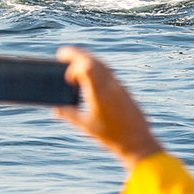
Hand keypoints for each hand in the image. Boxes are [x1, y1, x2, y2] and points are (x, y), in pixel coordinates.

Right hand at [52, 47, 162, 168]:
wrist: (137, 140)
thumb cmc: (111, 135)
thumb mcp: (86, 126)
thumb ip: (70, 115)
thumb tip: (56, 109)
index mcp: (100, 93)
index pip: (87, 67)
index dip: (74, 67)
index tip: (67, 79)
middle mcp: (110, 85)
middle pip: (94, 61)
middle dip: (77, 54)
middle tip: (63, 53)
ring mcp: (119, 86)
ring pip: (102, 64)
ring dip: (88, 59)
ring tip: (75, 60)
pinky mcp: (123, 89)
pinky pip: (108, 71)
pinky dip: (96, 66)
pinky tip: (90, 71)